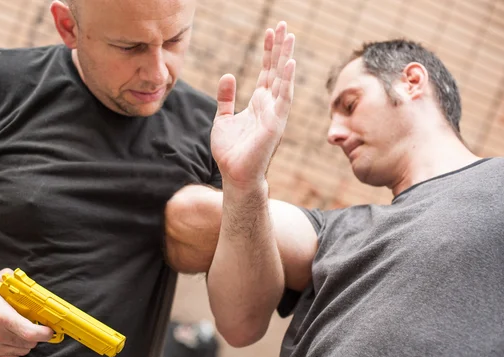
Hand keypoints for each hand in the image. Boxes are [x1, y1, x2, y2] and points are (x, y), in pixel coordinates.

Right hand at [0, 269, 52, 356]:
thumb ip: (18, 281)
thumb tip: (34, 286)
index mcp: (0, 315)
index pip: (29, 332)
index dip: (44, 333)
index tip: (50, 330)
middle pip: (28, 343)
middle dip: (35, 335)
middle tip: (33, 327)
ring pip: (20, 351)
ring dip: (24, 343)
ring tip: (18, 331)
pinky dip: (13, 349)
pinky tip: (8, 338)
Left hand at [211, 22, 295, 189]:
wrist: (234, 175)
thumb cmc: (230, 152)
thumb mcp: (222, 119)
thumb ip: (225, 98)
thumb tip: (228, 74)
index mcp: (259, 103)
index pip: (267, 72)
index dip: (268, 51)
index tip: (270, 31)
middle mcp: (270, 105)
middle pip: (277, 70)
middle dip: (280, 48)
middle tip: (283, 25)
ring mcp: (275, 114)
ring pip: (283, 80)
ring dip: (286, 57)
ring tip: (289, 36)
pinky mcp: (275, 123)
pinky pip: (284, 98)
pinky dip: (287, 80)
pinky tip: (290, 63)